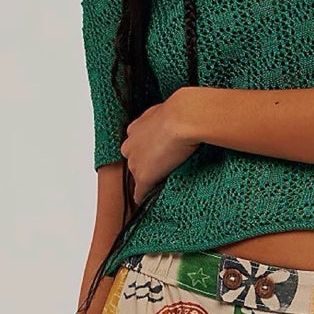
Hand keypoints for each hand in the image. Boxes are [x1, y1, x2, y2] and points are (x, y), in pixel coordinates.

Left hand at [118, 89, 200, 204]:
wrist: (183, 119)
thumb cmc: (180, 112)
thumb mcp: (168, 111)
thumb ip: (165, 118)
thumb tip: (175, 116)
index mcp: (135, 128)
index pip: (136, 146)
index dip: (146, 152)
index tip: (155, 156)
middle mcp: (130, 145)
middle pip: (133, 162)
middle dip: (144, 166)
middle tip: (159, 171)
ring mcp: (136, 163)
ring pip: (136, 177)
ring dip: (146, 182)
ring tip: (157, 187)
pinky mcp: (143, 177)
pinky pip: (140, 192)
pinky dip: (143, 198)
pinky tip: (146, 203)